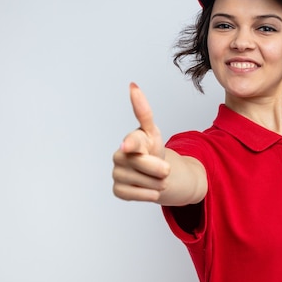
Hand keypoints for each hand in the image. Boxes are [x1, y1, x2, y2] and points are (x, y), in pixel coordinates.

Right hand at [112, 83, 169, 201]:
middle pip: (145, 164)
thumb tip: (132, 86)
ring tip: (155, 177)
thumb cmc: (152, 150)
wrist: (156, 173)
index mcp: (131, 140)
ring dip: (157, 183)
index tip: (129, 146)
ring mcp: (117, 173)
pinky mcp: (118, 190)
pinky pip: (138, 195)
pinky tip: (150, 188)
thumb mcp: (153, 132)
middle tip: (164, 170)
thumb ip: (143, 113)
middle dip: (160, 169)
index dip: (132, 144)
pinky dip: (149, 194)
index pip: (133, 142)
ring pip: (145, 182)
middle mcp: (119, 155)